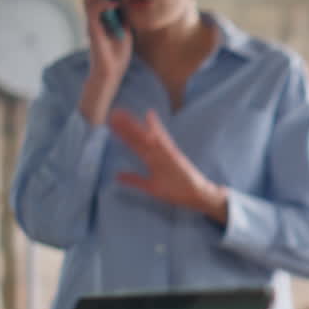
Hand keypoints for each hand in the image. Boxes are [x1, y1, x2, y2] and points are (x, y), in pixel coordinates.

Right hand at [79, 0, 131, 123]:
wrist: (112, 72)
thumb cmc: (118, 55)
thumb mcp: (126, 31)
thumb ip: (124, 17)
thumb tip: (128, 3)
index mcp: (100, 17)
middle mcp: (93, 18)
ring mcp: (91, 23)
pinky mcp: (92, 30)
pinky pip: (93, 11)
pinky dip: (104, 3)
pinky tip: (115, 2)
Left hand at [109, 109, 228, 222]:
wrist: (197, 195)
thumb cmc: (176, 190)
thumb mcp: (150, 187)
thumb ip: (135, 180)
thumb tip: (117, 176)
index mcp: (152, 159)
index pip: (135, 144)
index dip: (123, 134)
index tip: (111, 124)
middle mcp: (157, 153)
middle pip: (139, 137)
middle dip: (126, 125)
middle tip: (114, 113)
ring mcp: (165, 152)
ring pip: (147, 136)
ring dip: (135, 125)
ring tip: (124, 114)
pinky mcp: (173, 155)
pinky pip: (163, 140)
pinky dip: (157, 128)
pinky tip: (149, 116)